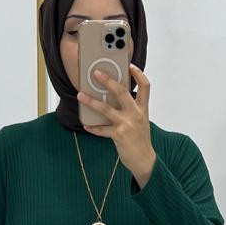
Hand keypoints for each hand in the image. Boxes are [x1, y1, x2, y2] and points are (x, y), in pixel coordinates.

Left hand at [77, 63, 155, 185]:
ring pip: (106, 109)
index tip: (130, 65)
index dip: (138, 74)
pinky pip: (102, 129)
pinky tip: (85, 124)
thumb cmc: (140, 139)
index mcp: (142, 108)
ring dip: (91, 101)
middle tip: (96, 73)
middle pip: (121, 92)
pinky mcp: (118, 135)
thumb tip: (113, 99)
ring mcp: (127, 124)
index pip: (145, 86)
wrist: (144, 159)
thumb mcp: (140, 120)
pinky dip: (93, 127)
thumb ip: (131, 109)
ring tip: (80, 95)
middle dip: (108, 80)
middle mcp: (135, 113)